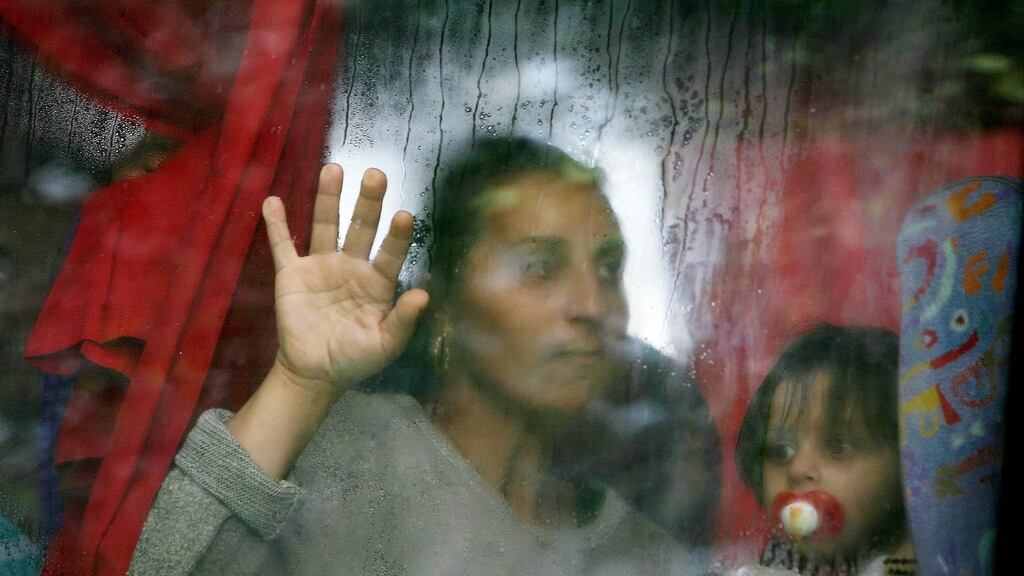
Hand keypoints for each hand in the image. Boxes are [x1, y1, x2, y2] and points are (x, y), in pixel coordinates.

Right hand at [264, 164, 428, 399]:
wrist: (315, 373)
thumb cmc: (356, 359)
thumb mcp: (385, 345)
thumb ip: (403, 321)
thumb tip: (423, 295)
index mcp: (378, 281)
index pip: (391, 252)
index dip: (398, 235)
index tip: (405, 215)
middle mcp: (352, 265)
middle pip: (362, 227)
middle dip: (369, 202)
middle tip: (376, 175)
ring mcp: (321, 266)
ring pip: (326, 226)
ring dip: (329, 198)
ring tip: (334, 169)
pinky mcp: (291, 274)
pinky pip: (283, 245)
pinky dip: (278, 224)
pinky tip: (274, 201)